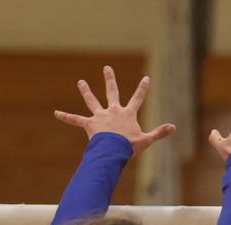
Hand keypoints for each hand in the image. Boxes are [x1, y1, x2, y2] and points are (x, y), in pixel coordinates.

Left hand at [54, 66, 175, 156]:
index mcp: (128, 114)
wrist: (113, 150)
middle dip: (110, 79)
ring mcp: (100, 116)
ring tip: (81, 82)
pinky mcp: (90, 124)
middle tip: (106, 68)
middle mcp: (113, 110)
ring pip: (92, 101)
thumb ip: (160, 132)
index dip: (143, 88)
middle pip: (111, 91)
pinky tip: (56, 113)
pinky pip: (76, 119)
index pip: (138, 98)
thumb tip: (174, 127)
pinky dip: (66, 117)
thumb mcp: (147, 140)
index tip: (146, 78)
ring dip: (86, 91)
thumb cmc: (129, 146)